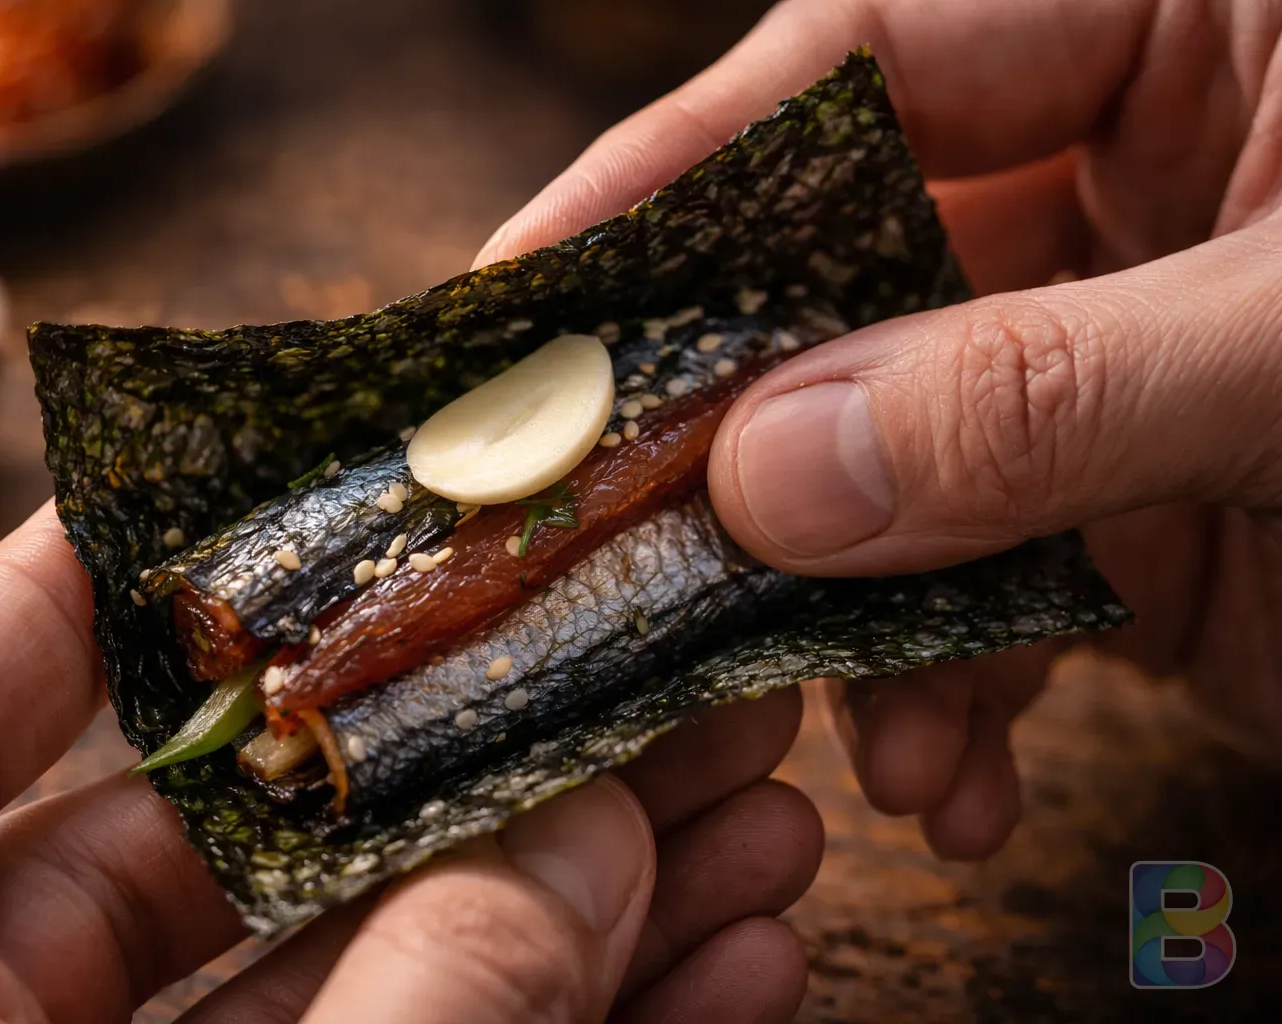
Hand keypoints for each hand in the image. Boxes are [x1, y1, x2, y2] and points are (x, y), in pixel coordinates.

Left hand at [0, 505, 819, 1022]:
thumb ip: (419, 995)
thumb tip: (594, 833)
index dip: (72, 579)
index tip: (249, 480)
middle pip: (227, 839)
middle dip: (459, 745)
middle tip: (633, 652)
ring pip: (371, 975)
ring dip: (577, 894)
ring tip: (751, 797)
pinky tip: (736, 959)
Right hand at [481, 0, 1281, 861]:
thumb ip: (1053, 390)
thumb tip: (774, 471)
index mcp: (1186, 9)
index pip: (856, 61)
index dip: (669, 178)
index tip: (522, 292)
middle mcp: (1134, 161)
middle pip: (847, 278)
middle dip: (738, 431)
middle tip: (610, 534)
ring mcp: (1127, 335)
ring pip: (896, 453)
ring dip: (839, 599)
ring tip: (794, 706)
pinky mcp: (1150, 486)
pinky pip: (994, 569)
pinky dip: (952, 678)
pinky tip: (942, 764)